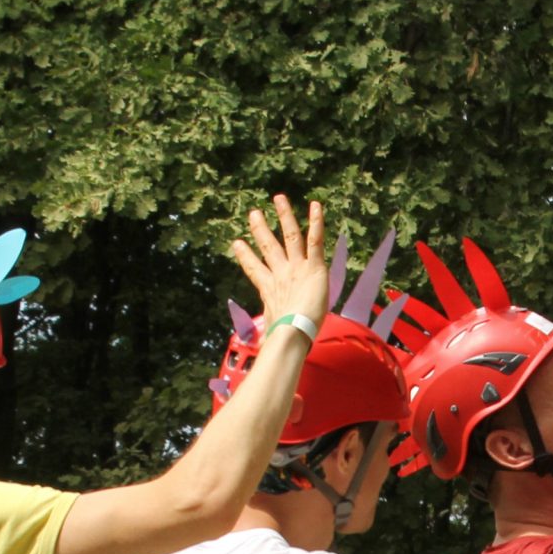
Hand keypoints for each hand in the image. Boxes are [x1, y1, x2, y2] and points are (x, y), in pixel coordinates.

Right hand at [230, 195, 330, 327]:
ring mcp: (296, 267)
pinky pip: (315, 239)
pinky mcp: (313, 266)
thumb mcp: (273, 334)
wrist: (293, 331)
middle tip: (254, 214)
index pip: (255, 269)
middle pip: (269, 247)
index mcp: (270, 289)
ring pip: (290, 236)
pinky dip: (315, 222)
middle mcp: (282, 274)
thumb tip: (263, 355)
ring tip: (279, 198)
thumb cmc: (283, 337)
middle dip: (261, 230)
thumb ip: (270, 338)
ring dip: (284, 216)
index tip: (236, 244)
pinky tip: (315, 205)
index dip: (246, 257)